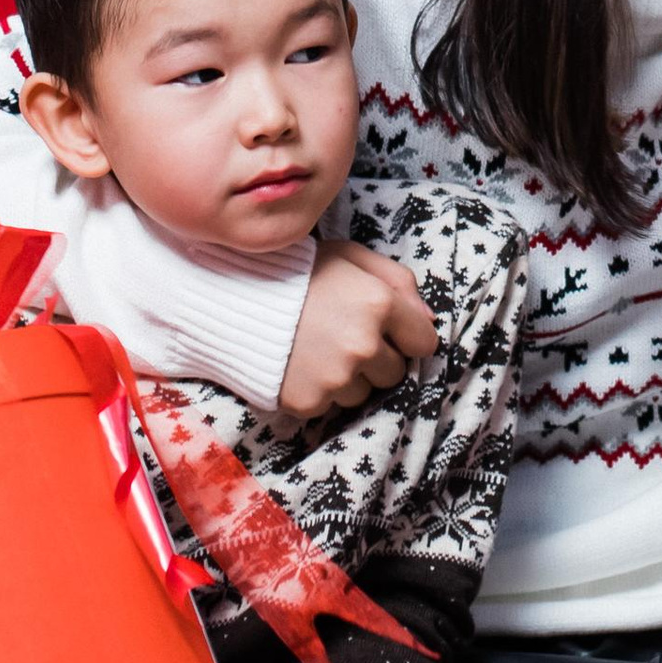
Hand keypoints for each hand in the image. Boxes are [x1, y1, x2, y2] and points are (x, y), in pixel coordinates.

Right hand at [279, 240, 436, 423]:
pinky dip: (320, 391)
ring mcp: (335, 378)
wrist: (232, 299)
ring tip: (318, 348)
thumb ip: (397, 281)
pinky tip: (300, 364)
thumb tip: (429, 320)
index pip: (424, 342)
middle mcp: (362, 344)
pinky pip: (331, 406)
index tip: (386, 330)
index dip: (406, 336)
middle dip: (377, 358)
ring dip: (349, 377)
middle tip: (342, 335)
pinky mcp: (309, 402)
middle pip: (395, 373)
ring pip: (363, 393)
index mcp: (378, 303)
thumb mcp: (351, 256)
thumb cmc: (297, 272)